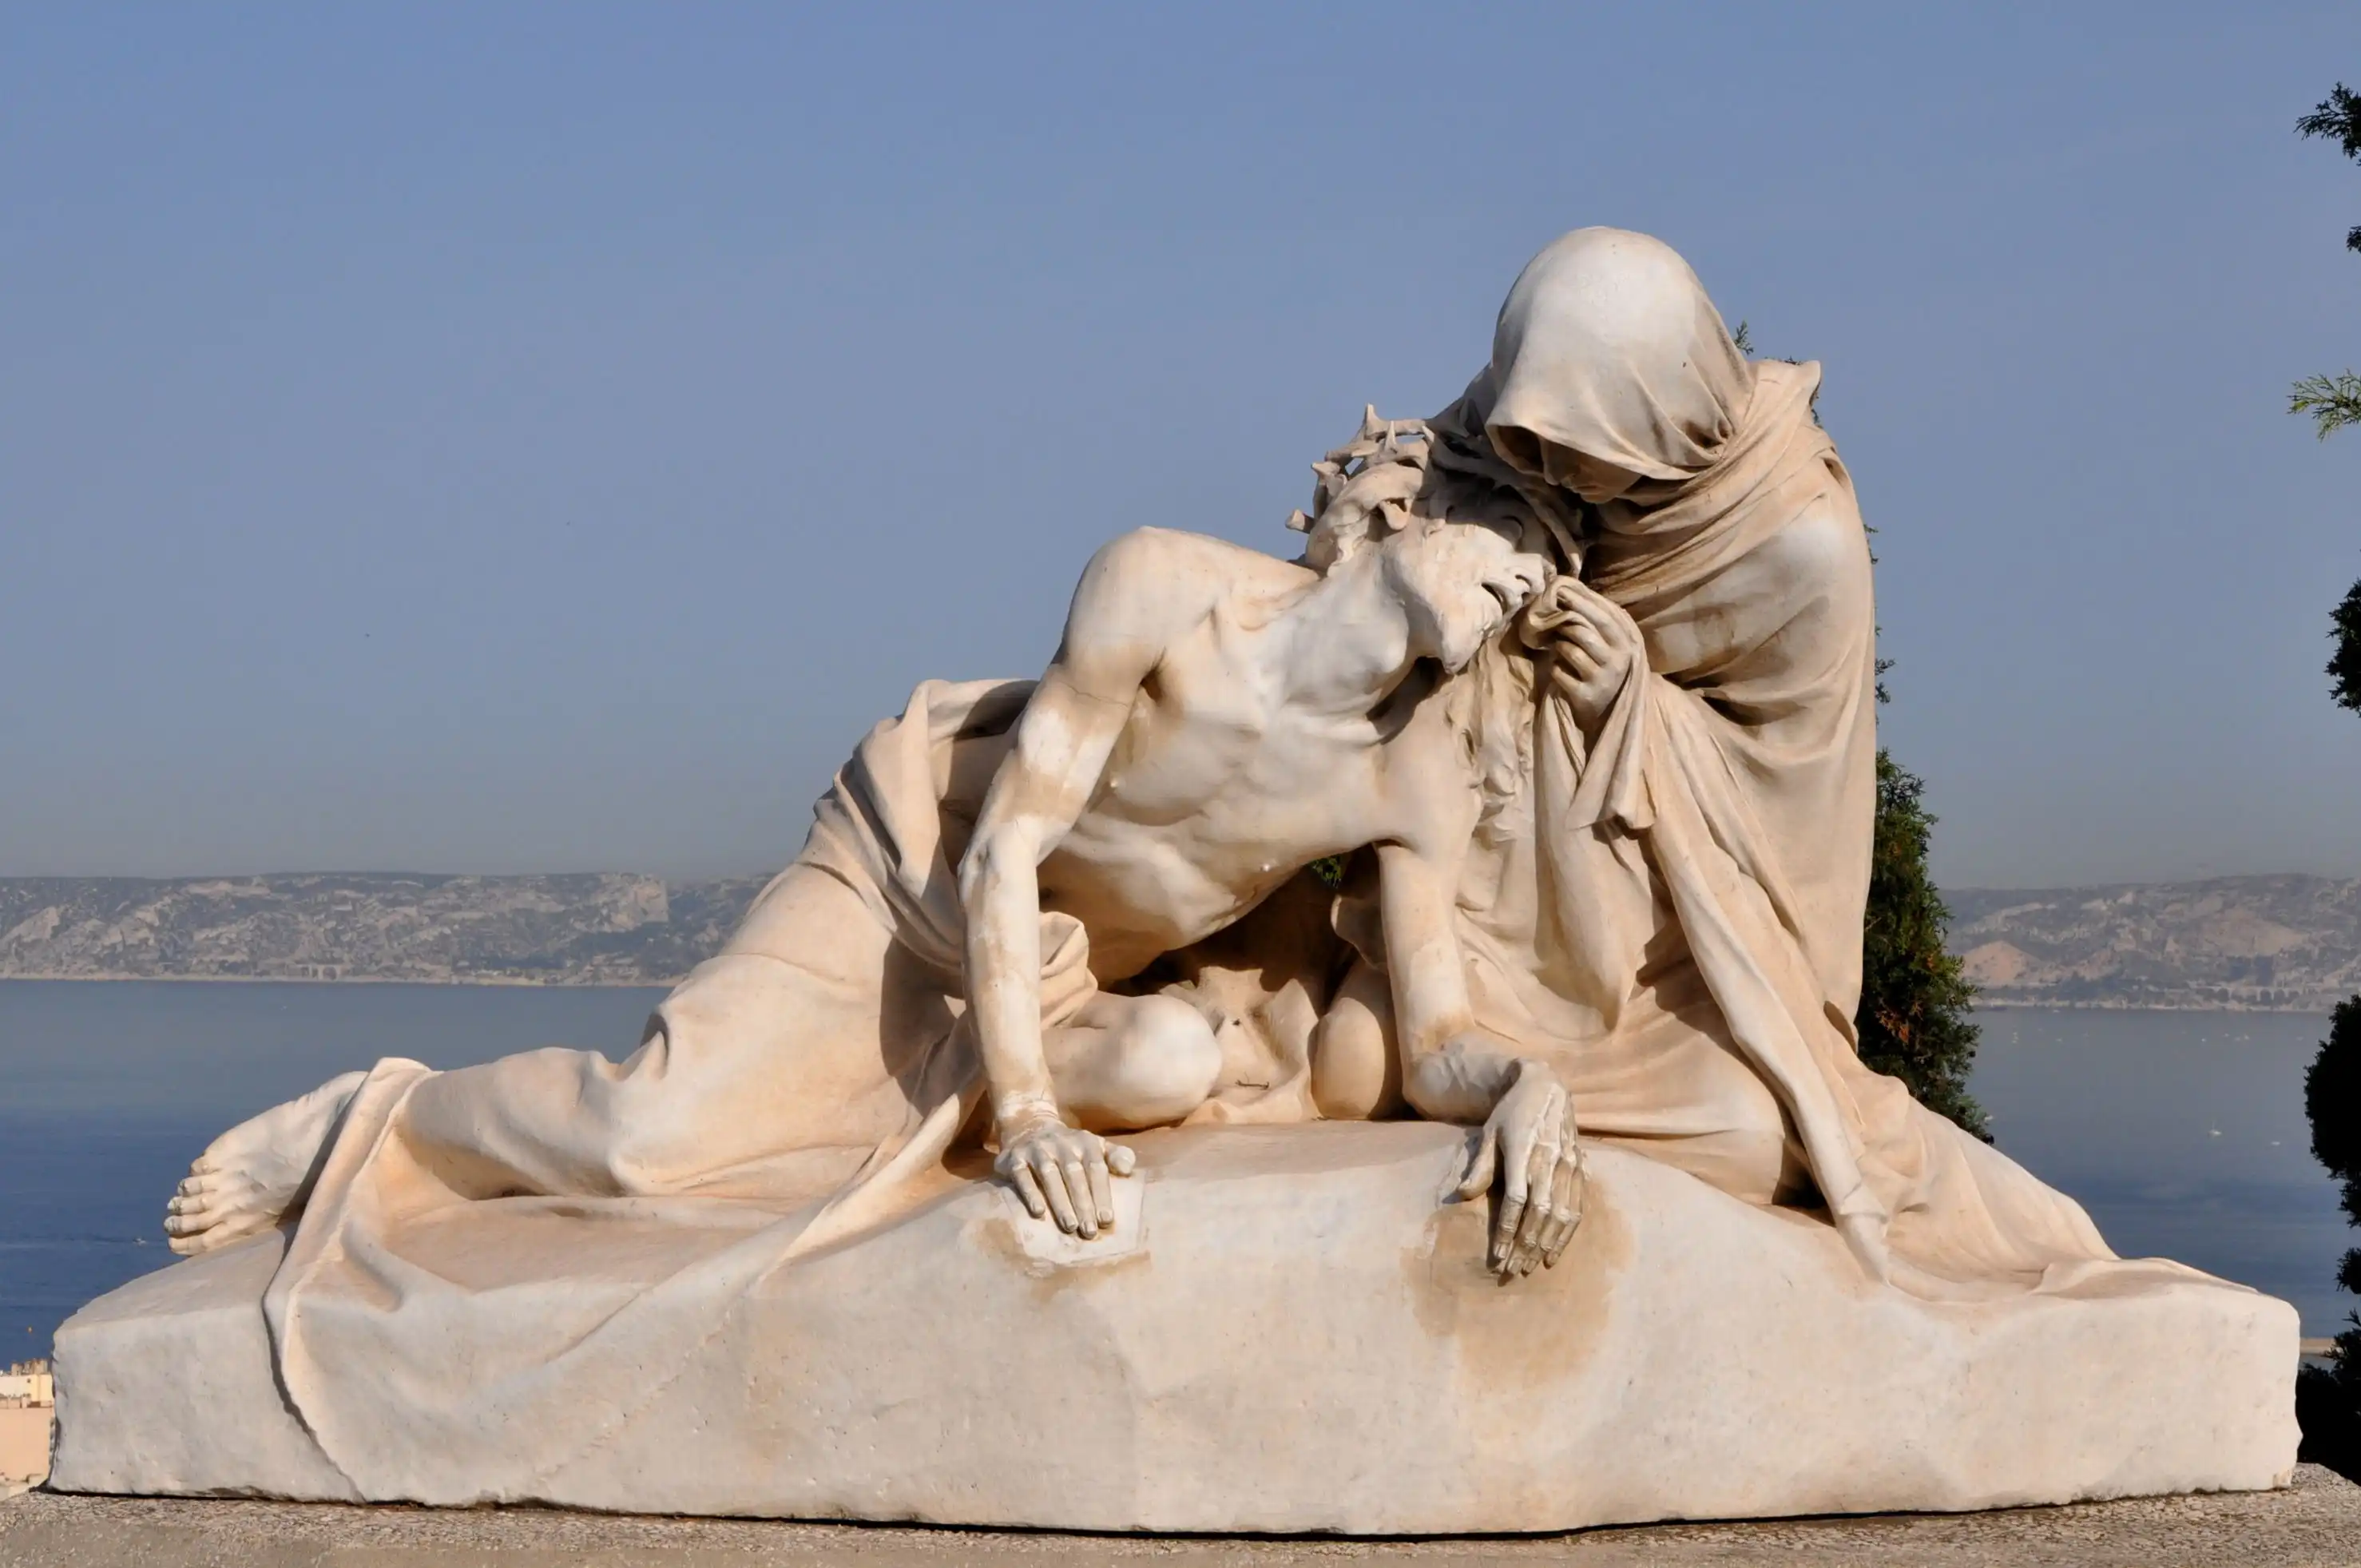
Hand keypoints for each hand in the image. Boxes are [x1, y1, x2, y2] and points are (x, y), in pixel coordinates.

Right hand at [994, 1109, 1135, 1239]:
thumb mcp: (1096, 1146)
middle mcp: (1061, 1143)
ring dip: (1060, 1201)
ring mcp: (1037, 1149)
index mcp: (1085, 1142)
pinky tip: (1038, 1213)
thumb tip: (1128, 1170)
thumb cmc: (1071, 1148)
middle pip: (1074, 1174)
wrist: (1029, 1125)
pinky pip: (1021, 1175)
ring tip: (1070, 1226)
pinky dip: (1029, 1193)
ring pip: (1049, 1175)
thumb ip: (1117, 1156)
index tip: (1106, 1220)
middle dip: (1083, 1203)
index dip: (1102, 1194)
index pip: (1096, 1168)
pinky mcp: (1014, 1158)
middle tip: (1089, 1232)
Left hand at [1452, 1060, 1582, 1277]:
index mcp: (1523, 1151)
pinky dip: (1567, 1233)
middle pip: (1539, 1213)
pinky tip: (1554, 1251)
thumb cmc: (1510, 1113)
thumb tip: (1461, 1196)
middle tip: (1512, 1270)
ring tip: (1531, 1266)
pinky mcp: (1580, 1168)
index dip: (1507, 1230)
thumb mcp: (1489, 1133)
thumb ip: (1479, 1166)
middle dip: (1525, 1245)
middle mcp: (1549, 1160)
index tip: (1498, 1255)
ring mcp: (1568, 1164)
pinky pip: (1577, 1207)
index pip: (1516, 1200)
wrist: (1546, 1087)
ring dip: (1546, 1243)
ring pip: (1561, 1214)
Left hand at [1540, 580, 1643, 730]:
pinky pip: (1560, 671)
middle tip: (1551, 605)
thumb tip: (1573, 587)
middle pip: (1587, 630)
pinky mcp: (1585, 695)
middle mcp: (1618, 660)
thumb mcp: (1610, 643)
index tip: (1563, 589)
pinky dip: (1555, 666)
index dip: (1583, 601)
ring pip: (1572, 649)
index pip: (1605, 616)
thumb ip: (1598, 619)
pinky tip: (1560, 667)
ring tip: (1559, 643)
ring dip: (1560, 643)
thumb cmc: (1603, 667)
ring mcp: (1602, 679)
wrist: (1606, 711)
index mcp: (1626, 643)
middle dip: (1567, 615)